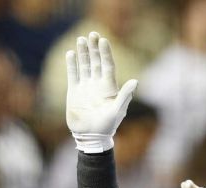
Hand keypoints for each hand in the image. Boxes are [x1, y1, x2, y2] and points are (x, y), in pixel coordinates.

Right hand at [65, 31, 136, 152]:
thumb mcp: (117, 111)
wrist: (91, 136)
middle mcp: (97, 84)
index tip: (103, 40)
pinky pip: (73, 75)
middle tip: (92, 34)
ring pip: (85, 65)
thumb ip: (125, 96)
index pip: (108, 65)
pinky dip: (72, 65)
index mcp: (109, 86)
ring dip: (83, 53)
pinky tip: (71, 54)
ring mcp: (86, 87)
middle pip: (96, 61)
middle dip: (94, 48)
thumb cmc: (108, 125)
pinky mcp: (74, 92)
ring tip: (80, 39)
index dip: (106, 53)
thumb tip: (135, 81)